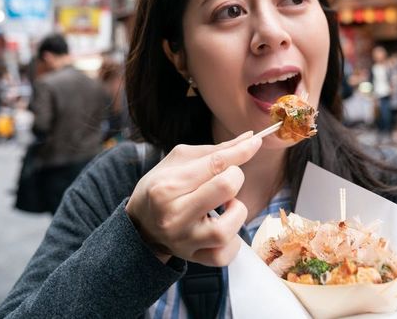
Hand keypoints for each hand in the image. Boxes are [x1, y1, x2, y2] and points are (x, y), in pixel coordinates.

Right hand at [125, 131, 262, 266]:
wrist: (139, 227)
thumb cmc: (161, 188)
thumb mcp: (178, 162)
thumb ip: (215, 151)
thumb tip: (251, 139)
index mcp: (167, 186)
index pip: (215, 163)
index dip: (241, 151)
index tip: (256, 142)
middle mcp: (175, 215)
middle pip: (226, 188)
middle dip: (235, 177)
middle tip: (227, 179)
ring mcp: (185, 240)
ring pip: (229, 227)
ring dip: (237, 211)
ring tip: (225, 206)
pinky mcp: (195, 258)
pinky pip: (227, 254)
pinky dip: (234, 240)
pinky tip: (224, 226)